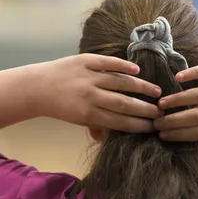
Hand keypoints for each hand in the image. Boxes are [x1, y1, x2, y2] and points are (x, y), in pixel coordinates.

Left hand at [38, 54, 161, 132]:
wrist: (36, 87)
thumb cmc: (59, 106)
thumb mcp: (76, 120)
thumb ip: (94, 126)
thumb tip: (107, 138)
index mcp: (88, 114)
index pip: (120, 121)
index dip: (139, 124)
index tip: (153, 126)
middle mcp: (90, 96)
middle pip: (124, 103)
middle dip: (145, 109)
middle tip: (160, 111)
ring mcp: (88, 76)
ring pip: (121, 82)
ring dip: (141, 87)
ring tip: (156, 91)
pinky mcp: (86, 61)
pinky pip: (109, 63)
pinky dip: (123, 66)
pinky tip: (137, 71)